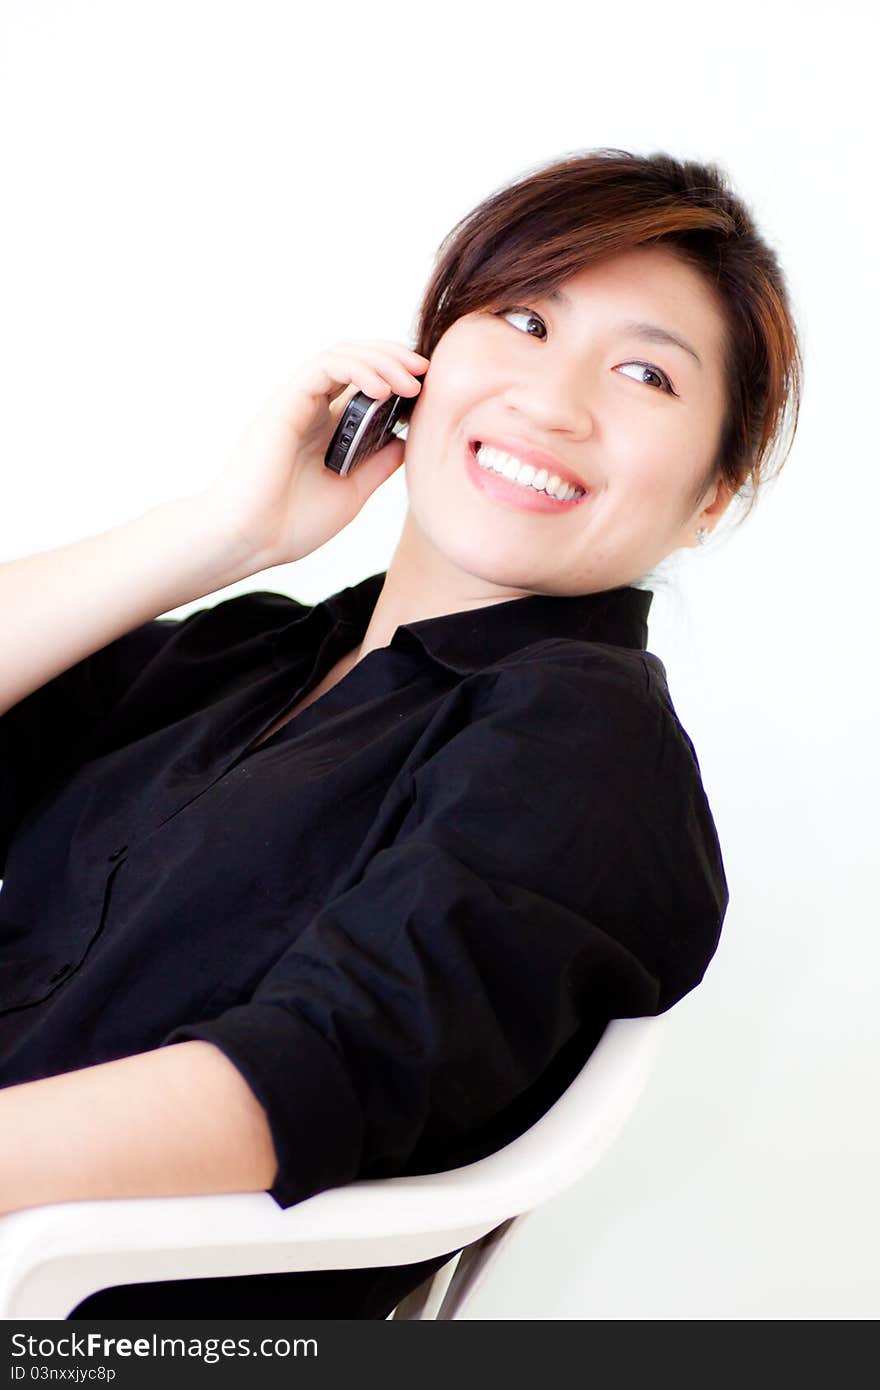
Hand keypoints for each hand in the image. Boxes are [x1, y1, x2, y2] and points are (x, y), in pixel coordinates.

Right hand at [198, 340, 428, 569]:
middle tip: (426, 371)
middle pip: (357, 360)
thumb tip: (409, 440)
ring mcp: (298, 403)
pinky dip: (357, 369)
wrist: (251, 540)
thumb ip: (378, 464)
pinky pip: (326, 367)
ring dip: (382, 360)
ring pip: (343, 355)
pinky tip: (382, 389)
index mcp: (327, 429)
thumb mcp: (353, 492)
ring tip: (411, 381)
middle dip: (395, 358)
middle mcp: (313, 409)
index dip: (397, 377)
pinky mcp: (286, 402)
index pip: (365, 383)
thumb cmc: (291, 524)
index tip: (428, 388)